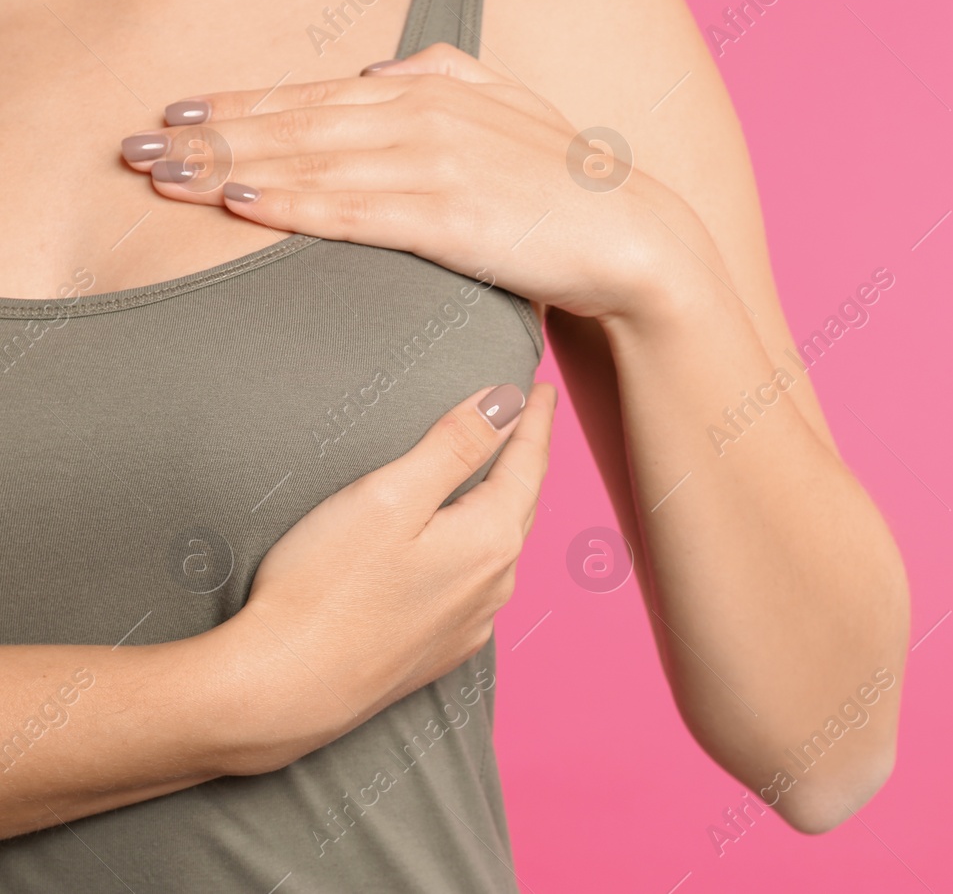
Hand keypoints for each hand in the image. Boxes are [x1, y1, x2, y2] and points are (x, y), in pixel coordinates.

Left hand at [121, 44, 711, 322]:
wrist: (633, 238)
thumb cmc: (568, 182)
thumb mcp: (511, 105)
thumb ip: (448, 72)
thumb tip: (380, 73)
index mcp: (432, 91)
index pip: (314, 97)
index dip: (237, 105)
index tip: (174, 117)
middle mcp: (424, 117)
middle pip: (294, 126)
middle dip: (208, 139)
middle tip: (136, 151)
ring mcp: (435, 166)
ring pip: (310, 166)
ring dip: (227, 173)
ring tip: (162, 181)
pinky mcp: (449, 219)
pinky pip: (353, 212)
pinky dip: (291, 206)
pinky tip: (240, 206)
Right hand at [219, 381, 555, 774]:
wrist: (281, 692)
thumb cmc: (325, 588)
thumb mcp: (390, 496)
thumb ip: (456, 445)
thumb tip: (509, 401)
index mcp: (490, 539)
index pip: (527, 463)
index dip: (535, 421)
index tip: (543, 388)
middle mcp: (495, 584)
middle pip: (521, 504)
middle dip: (527, 459)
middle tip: (530, 421)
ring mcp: (471, 623)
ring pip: (502, 548)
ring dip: (506, 506)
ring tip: (502, 477)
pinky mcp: (440, 651)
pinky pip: (478, 586)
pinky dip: (480, 550)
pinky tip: (465, 549)